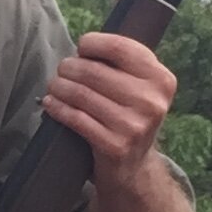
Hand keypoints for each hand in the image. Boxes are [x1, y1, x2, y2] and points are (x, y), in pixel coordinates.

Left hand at [42, 32, 176, 186]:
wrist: (134, 168)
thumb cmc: (130, 117)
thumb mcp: (141, 89)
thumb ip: (124, 65)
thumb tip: (86, 45)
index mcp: (162, 79)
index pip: (120, 48)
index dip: (94, 43)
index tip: (82, 47)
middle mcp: (152, 102)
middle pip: (94, 71)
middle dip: (70, 67)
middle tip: (62, 70)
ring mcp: (134, 125)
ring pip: (81, 94)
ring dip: (59, 87)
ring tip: (54, 85)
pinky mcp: (115, 145)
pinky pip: (76, 118)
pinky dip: (57, 108)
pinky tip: (50, 104)